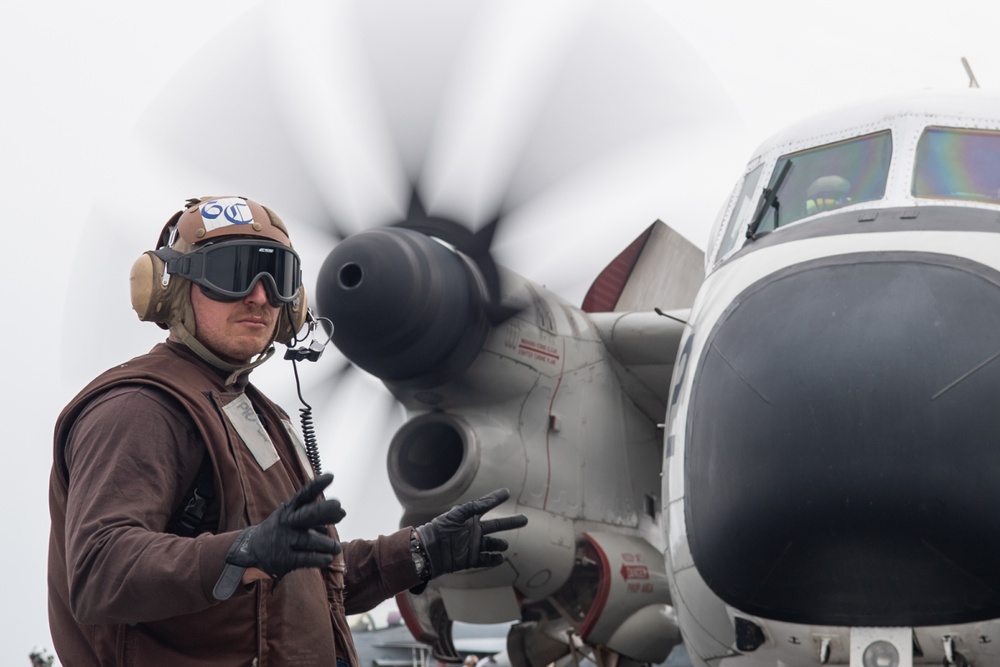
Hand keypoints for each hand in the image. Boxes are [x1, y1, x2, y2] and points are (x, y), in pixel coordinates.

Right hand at [214, 473, 345, 598]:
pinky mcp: (284, 558)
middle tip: (338, 506)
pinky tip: (328, 558)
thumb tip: (343, 513)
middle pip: (306, 514)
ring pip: (310, 540)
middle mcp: (287, 521)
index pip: (305, 494)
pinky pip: (306, 558)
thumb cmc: (284, 529)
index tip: (330, 476)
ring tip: (336, 548)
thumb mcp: (295, 517)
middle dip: (322, 509)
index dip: (317, 485)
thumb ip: (319, 514)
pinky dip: (319, 558)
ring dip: (327, 544)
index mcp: (290, 509)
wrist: (253, 549)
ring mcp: (285, 539)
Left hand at [415, 488, 527, 578]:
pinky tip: (499, 558)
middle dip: (511, 523)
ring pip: (493, 544)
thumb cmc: (439, 529)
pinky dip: (494, 559)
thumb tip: (490, 500)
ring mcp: (474, 545)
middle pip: (497, 525)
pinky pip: (486, 559)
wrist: (428, 552)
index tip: (507, 492)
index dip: (496, 499)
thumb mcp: (456, 515)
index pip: (486, 506)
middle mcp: (474, 530)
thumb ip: (473, 508)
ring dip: (500, 544)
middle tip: (525, 519)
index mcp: (470, 517)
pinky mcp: (471, 560)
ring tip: (504, 544)